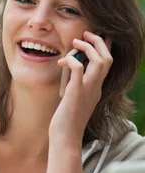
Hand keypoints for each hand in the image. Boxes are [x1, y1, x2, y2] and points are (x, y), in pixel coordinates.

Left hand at [49, 31, 112, 145]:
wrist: (65, 139)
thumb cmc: (66, 122)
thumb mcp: (73, 100)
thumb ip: (74, 86)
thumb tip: (68, 72)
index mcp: (95, 89)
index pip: (106, 64)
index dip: (105, 47)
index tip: (98, 36)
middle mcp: (95, 88)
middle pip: (108, 58)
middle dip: (98, 42)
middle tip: (86, 33)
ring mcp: (88, 90)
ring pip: (100, 61)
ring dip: (88, 47)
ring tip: (76, 41)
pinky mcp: (76, 93)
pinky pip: (79, 69)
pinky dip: (73, 60)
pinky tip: (63, 60)